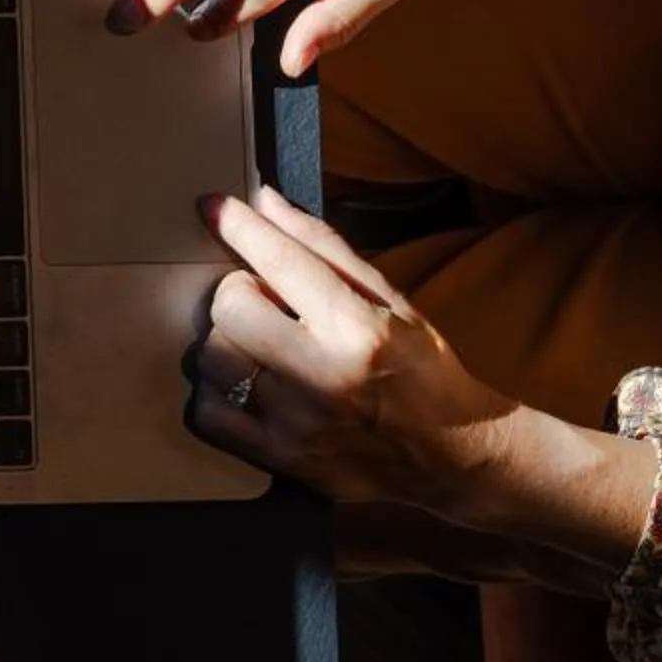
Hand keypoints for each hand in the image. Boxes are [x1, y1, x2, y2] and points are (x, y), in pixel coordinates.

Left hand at [186, 187, 517, 509]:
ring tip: (256, 345)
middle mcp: (324, 376)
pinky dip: (214, 394)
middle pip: (230, 308)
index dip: (238, 226)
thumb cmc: (421, 368)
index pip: (280, 260)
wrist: (455, 457)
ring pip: (211, 359)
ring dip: (224, 342)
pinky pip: (206, 414)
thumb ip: (324, 247)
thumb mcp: (389, 299)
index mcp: (359, 328)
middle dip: (237, 293)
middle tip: (261, 301)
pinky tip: (245, 386)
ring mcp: (297, 423)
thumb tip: (263, 201)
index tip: (214, 207)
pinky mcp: (279, 460)